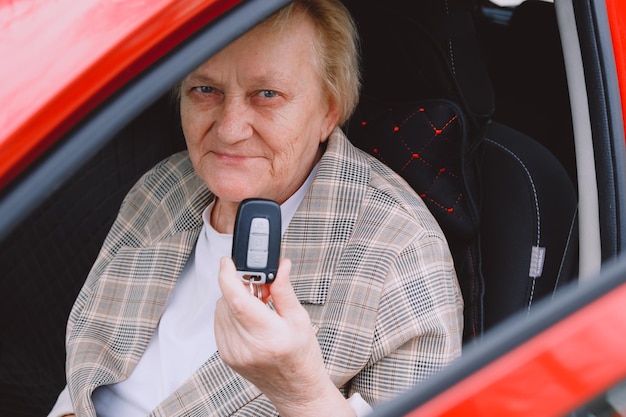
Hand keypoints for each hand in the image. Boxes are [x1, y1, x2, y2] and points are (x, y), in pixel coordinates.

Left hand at [214, 257, 354, 416]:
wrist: (296, 389)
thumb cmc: (302, 356)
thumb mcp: (299, 319)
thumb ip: (284, 290)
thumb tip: (279, 265)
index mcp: (267, 335)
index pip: (237, 299)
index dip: (228, 276)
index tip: (228, 262)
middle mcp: (245, 345)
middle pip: (228, 301)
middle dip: (241, 286)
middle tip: (261, 287)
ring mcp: (232, 352)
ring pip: (221, 309)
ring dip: (235, 299)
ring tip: (259, 304)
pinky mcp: (226, 355)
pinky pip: (220, 322)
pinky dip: (231, 313)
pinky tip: (250, 317)